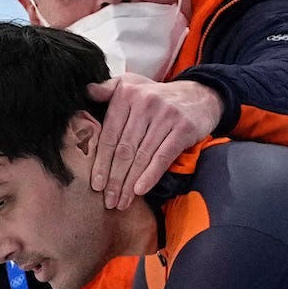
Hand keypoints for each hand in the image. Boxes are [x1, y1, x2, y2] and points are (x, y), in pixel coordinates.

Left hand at [87, 75, 224, 209]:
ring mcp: (165, 115)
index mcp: (127, 94)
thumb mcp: (133, 85)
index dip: (101, 163)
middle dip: (114, 179)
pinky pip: (163, 156)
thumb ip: (109, 89)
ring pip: (142, 156)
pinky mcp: (183, 128)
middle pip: (124, 149)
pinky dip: (150, 175)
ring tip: (122, 202)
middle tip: (108, 201)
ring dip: (130, 183)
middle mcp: (145, 103)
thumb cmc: (159, 97)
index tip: (96, 185)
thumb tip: (87, 91)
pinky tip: (140, 190)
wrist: (200, 95)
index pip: (109, 135)